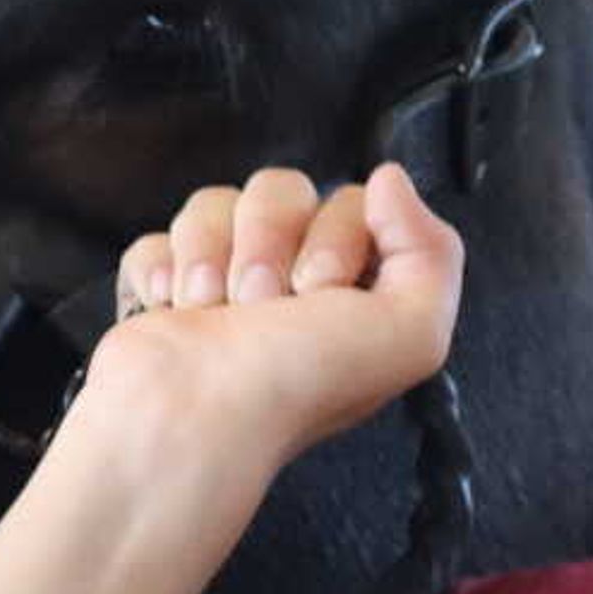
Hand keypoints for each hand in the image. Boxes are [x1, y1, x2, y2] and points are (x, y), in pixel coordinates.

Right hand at [80, 161, 464, 469]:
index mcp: (355, 297)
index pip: (354, 202)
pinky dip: (162, 268)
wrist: (189, 414)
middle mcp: (293, 289)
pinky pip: (159, 236)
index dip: (336, 235)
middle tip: (265, 302)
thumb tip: (391, 179)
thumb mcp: (411, 334)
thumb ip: (433, 251)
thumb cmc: (295, 388)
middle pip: (284, 190)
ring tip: (215, 309)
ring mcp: (225, 285)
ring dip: (213, 251)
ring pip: (220, 203)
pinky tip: (177, 306)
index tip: (323, 292)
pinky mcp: (167, 289)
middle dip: (269, 240)